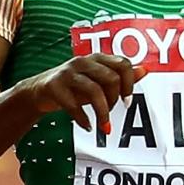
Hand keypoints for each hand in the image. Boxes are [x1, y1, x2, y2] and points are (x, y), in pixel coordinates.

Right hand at [29, 53, 147, 134]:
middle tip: (111, 111)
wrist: (39, 91)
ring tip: (104, 126)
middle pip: (111, 78)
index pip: (123, 64)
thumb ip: (121, 76)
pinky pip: (73, 104)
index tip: (127, 101)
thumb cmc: (73, 86)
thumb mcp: (98, 81)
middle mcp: (83, 62)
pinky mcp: (54, 86)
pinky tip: (87, 126)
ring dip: (102, 113)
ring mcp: (67, 73)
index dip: (130, 84)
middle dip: (115, 100)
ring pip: (94, 91)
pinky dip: (83, 119)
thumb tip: (144, 70)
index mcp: (97, 58)